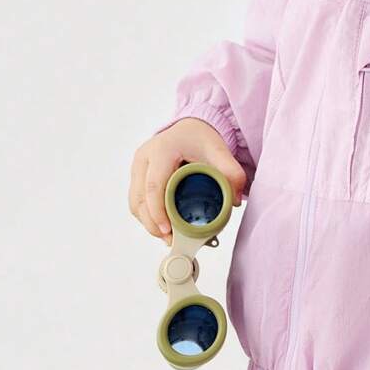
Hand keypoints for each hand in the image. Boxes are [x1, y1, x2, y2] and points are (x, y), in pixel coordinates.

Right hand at [128, 119, 247, 241]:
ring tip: (168, 237)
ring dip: (148, 222)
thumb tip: (234, 201)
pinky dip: (147, 216)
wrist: (190, 128)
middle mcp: (144, 158)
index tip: (168, 230)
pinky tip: (162, 227)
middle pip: (140, 198)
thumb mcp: (219, 151)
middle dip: (153, 223)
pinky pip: (137, 201)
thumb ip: (231, 172)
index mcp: (161, 150)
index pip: (153, 185)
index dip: (157, 211)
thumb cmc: (201, 138)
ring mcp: (138, 167)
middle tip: (171, 240)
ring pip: (136, 202)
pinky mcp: (137, 176)